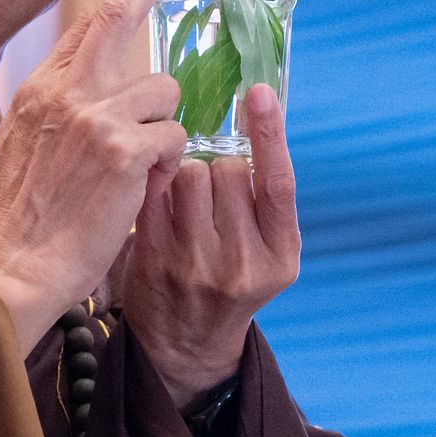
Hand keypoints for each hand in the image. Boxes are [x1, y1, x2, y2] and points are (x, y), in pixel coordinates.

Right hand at [0, 0, 195, 355]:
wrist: (11, 267)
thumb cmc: (23, 218)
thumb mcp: (25, 144)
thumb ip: (59, 107)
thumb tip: (89, 79)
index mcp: (40, 88)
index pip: (89, 23)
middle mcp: (64, 90)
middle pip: (119, 14)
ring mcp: (93, 116)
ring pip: (164, 91)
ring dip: (164, 127)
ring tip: (139, 167)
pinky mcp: (123, 151)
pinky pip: (173, 136)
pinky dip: (168, 162)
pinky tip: (142, 186)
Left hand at [123, 82, 300, 410]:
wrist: (184, 344)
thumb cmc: (226, 280)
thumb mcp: (263, 251)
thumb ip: (259, 198)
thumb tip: (250, 116)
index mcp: (281, 255)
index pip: (279, 183)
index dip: (271, 134)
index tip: (260, 92)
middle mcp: (245, 262)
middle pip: (226, 169)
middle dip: (216, 164)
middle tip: (209, 190)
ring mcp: (198, 263)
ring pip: (189, 174)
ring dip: (184, 171)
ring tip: (184, 199)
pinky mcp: (156, 259)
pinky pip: (154, 191)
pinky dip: (155, 181)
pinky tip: (155, 192)